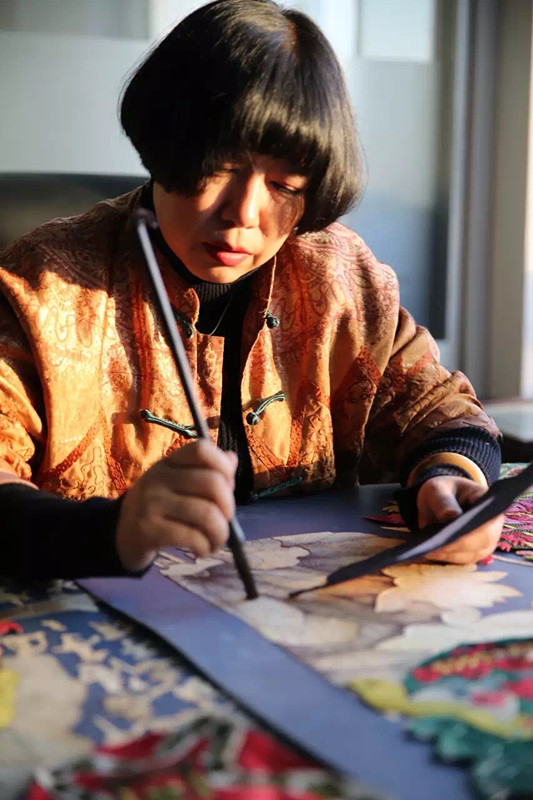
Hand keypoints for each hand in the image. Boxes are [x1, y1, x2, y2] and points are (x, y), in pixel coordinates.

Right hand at [116, 440, 236, 571]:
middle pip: (212, 484)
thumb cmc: (159, 507)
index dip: (223, 466)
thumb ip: (206, 472)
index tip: (227, 487)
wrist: (121, 534)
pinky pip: (191, 537)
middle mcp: (158, 477)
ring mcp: (151, 503)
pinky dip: (205, 547)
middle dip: (229, 508)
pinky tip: (201, 550)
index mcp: (170, 462)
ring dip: (220, 533)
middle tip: (224, 522)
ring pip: (207, 514)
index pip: (201, 450)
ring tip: (216, 541)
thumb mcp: (177, 483)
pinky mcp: (148, 530)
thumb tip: (232, 459)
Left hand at [416, 476, 502, 564]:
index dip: (477, 529)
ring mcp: (484, 544)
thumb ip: (443, 501)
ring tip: (428, 549)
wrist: (438, 502)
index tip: (457, 532)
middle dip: (458, 545)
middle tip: (436, 545)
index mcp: (489, 504)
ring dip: (449, 554)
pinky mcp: (471, 555)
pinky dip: (444, 558)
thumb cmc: (442, 492)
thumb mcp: (437, 490)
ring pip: (470, 556)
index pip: (490, 520)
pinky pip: (460, 562)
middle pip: (482, 542)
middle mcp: (492, 527)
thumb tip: (451, 516)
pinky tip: (429, 553)